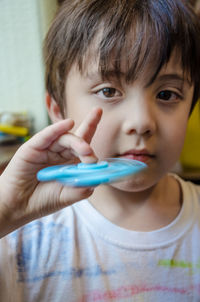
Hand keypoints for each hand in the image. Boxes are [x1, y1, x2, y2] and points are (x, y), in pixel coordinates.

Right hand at [0, 107, 101, 236]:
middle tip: (92, 155)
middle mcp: (60, 153)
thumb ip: (84, 186)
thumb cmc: (43, 201)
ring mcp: (47, 149)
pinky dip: (57, 129)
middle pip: (77, 138)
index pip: (85, 144)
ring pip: (65, 138)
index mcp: (70, 162)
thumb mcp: (68, 196)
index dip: (92, 128)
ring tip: (85, 151)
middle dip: (88, 139)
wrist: (19, 207)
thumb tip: (99, 176)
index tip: (100, 116)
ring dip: (77, 142)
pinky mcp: (33, 147)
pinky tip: (68, 124)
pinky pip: (47, 136)